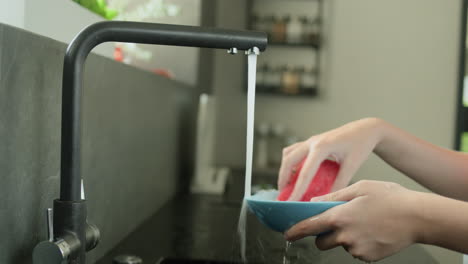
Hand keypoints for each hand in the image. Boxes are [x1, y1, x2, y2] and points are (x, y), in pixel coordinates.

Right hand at [278, 118, 383, 200]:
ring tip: (286, 186)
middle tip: (283, 195)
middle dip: (283, 178)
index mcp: (322, 147)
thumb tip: (328, 200)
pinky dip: (290, 162)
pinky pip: (293, 150)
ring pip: (288, 154)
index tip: (291, 202)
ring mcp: (310, 140)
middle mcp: (312, 141)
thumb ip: (340, 183)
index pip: (305, 172)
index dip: (297, 189)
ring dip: (284, 169)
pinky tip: (294, 173)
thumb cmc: (361, 145)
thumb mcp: (352, 165)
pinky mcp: (311, 141)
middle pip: (289, 161)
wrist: (365, 129)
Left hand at [284, 180, 421, 261]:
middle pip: (322, 242)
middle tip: (336, 223)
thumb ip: (334, 196)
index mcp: (339, 216)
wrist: (418, 217)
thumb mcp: (360, 188)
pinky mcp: (368, 258)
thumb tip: (314, 202)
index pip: (309, 227)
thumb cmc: (390, 198)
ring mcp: (357, 249)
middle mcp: (345, 236)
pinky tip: (372, 231)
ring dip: (344, 238)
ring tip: (364, 223)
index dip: (295, 231)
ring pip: (340, 246)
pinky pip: (356, 251)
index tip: (287, 234)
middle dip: (323, 235)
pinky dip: (359, 243)